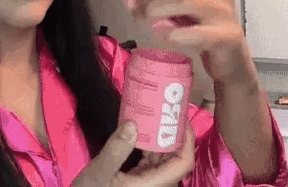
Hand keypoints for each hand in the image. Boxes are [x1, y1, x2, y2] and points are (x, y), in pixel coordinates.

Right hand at [71, 121, 194, 186]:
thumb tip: (132, 124)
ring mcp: (149, 182)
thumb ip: (116, 150)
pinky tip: (142, 130)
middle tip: (167, 109)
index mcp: (154, 184)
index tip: (180, 117)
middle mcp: (157, 184)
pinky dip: (151, 144)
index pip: (183, 163)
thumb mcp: (100, 174)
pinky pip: (152, 160)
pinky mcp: (140, 180)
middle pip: (176, 158)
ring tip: (156, 114)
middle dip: (174, 134)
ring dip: (162, 138)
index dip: (187, 140)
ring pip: (164, 158)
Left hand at [123, 0, 256, 84]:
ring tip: (149, 23)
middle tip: (138, 12)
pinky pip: (199, 32)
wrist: (230, 59)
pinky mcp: (228, 35)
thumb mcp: (176, 7)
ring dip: (158, 10)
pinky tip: (165, 37)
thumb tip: (130, 1)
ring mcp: (224, 10)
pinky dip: (176, 34)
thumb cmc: (199, 28)